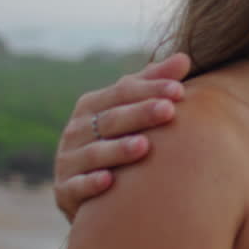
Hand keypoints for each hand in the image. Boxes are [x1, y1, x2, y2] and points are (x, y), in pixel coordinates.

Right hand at [52, 53, 190, 221]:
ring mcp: (68, 160)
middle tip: (169, 111)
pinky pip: (76, 187)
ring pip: (95, 153)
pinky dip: (90, 183)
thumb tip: (185, 58)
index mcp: (93, 105)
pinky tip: (109, 181)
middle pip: (111, 119)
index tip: (179, 90)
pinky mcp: (64, 191)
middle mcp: (76, 130)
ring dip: (118, 149)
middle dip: (140, 114)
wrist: (92, 191)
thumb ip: (154, 84)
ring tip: (144, 146)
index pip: (123, 92)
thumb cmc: (121, 140)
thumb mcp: (133, 110)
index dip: (150, 89)